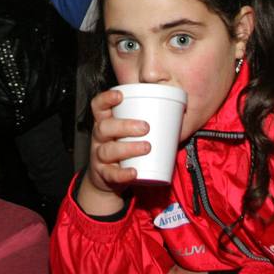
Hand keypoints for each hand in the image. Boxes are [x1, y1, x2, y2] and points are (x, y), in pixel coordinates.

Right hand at [76, 87, 150, 216]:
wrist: (108, 177)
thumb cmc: (125, 147)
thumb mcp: (129, 131)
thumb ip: (145, 117)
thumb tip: (175, 106)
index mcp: (105, 122)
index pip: (98, 106)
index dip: (106, 99)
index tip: (120, 96)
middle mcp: (99, 138)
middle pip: (104, 127)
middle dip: (124, 125)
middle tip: (146, 127)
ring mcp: (99, 156)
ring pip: (107, 150)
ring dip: (128, 148)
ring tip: (146, 147)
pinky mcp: (104, 174)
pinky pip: (111, 174)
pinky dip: (123, 173)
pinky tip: (134, 172)